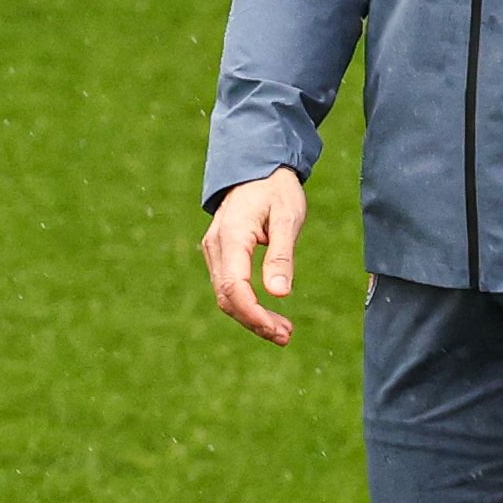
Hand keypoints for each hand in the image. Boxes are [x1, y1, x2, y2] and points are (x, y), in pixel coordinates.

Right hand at [201, 169, 309, 344]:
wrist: (257, 166)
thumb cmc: (276, 189)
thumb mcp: (287, 218)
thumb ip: (281, 255)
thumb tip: (279, 293)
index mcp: (232, 236)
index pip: (234, 287)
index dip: (254, 313)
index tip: (278, 329)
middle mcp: (216, 246)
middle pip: (227, 297)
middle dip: (255, 321)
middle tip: (287, 336)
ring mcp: (215, 251)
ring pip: (226, 295)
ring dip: (252, 317)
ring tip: (283, 331)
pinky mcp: (220, 255)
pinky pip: (228, 287)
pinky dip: (247, 304)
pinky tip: (268, 313)